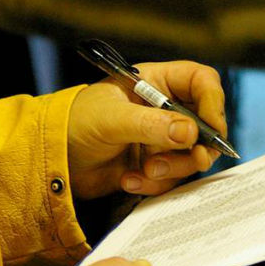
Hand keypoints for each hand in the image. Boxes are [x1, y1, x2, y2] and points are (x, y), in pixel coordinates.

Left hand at [68, 61, 226, 198]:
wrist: (52, 160)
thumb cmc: (74, 123)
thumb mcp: (111, 118)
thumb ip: (151, 124)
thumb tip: (190, 133)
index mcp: (156, 83)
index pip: (201, 82)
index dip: (213, 101)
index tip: (210, 127)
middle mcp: (164, 109)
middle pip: (205, 124)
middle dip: (197, 147)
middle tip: (193, 160)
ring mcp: (161, 138)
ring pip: (192, 155)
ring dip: (173, 168)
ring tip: (145, 172)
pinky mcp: (155, 164)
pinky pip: (173, 177)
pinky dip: (155, 183)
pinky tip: (129, 180)